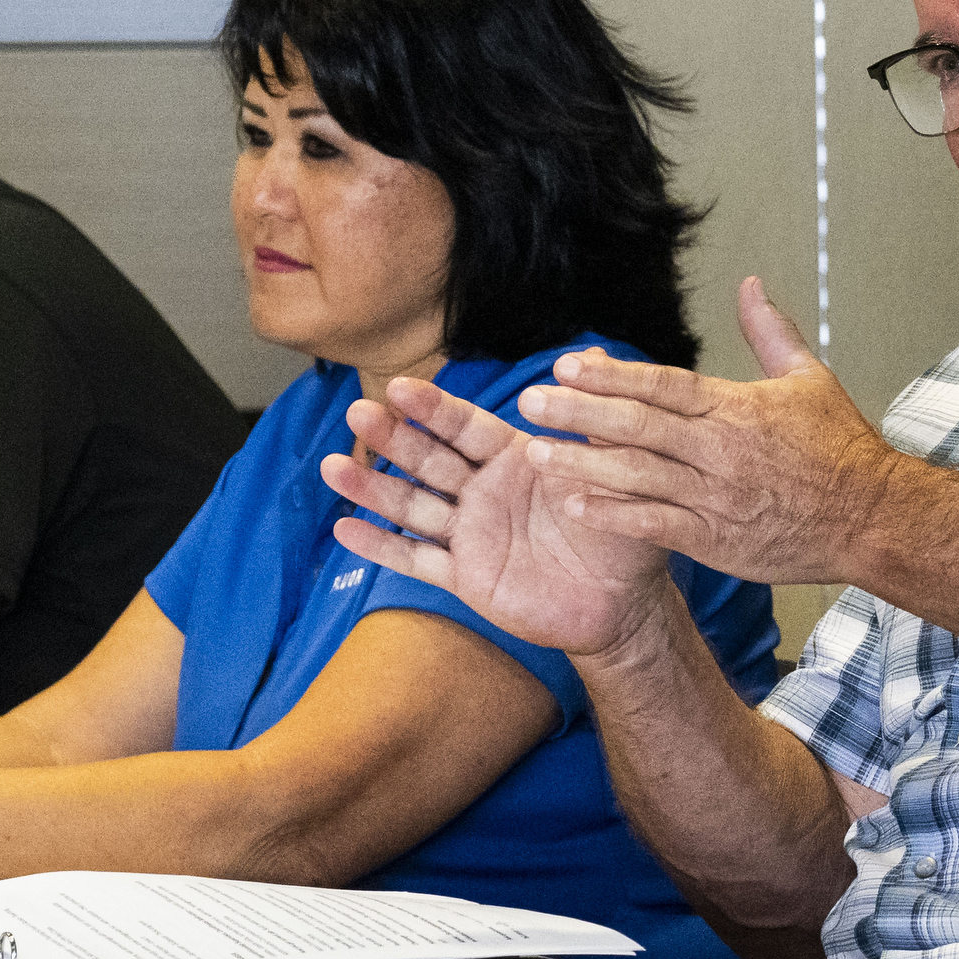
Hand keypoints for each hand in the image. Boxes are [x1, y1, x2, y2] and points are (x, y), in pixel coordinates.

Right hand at [323, 375, 681, 658]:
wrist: (626, 604)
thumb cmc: (623, 532)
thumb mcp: (616, 471)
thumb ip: (597, 420)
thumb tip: (597, 355)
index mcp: (513, 459)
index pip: (465, 427)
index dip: (433, 409)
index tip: (400, 387)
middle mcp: (483, 492)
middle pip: (429, 459)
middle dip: (393, 438)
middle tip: (358, 412)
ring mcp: (470, 534)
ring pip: (412, 506)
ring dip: (372, 487)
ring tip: (332, 467)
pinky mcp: (465, 577)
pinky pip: (417, 560)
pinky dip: (381, 547)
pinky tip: (344, 529)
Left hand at [511, 276, 910, 584]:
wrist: (872, 519)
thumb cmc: (842, 450)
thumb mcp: (810, 378)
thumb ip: (770, 332)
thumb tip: (750, 285)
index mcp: (736, 408)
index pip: (662, 384)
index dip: (611, 375)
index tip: (567, 364)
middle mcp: (719, 450)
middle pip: (637, 425)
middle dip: (578, 411)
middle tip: (530, 400)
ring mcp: (715, 497)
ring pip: (636, 475)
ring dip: (581, 462)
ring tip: (535, 453)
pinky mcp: (717, 540)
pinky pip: (655, 525)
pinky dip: (614, 514)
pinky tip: (576, 504)